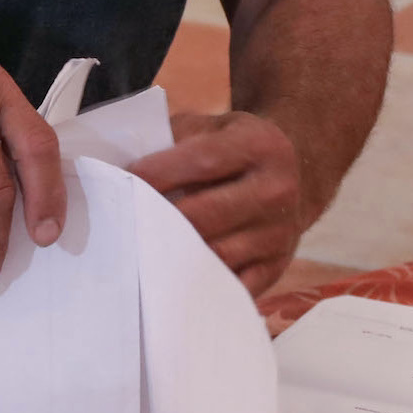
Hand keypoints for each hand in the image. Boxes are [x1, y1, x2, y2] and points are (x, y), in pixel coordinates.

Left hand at [132, 110, 304, 293]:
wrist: (294, 174)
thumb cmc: (233, 148)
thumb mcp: (210, 126)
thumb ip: (171, 140)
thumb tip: (118, 166)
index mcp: (259, 145)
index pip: (201, 161)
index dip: (157, 174)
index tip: (119, 182)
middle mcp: (277, 190)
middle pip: (204, 215)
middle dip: (156, 221)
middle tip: (119, 225)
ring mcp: (280, 234)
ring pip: (215, 255)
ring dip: (172, 257)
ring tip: (135, 254)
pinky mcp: (277, 267)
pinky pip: (231, 286)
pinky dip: (198, 285)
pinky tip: (168, 280)